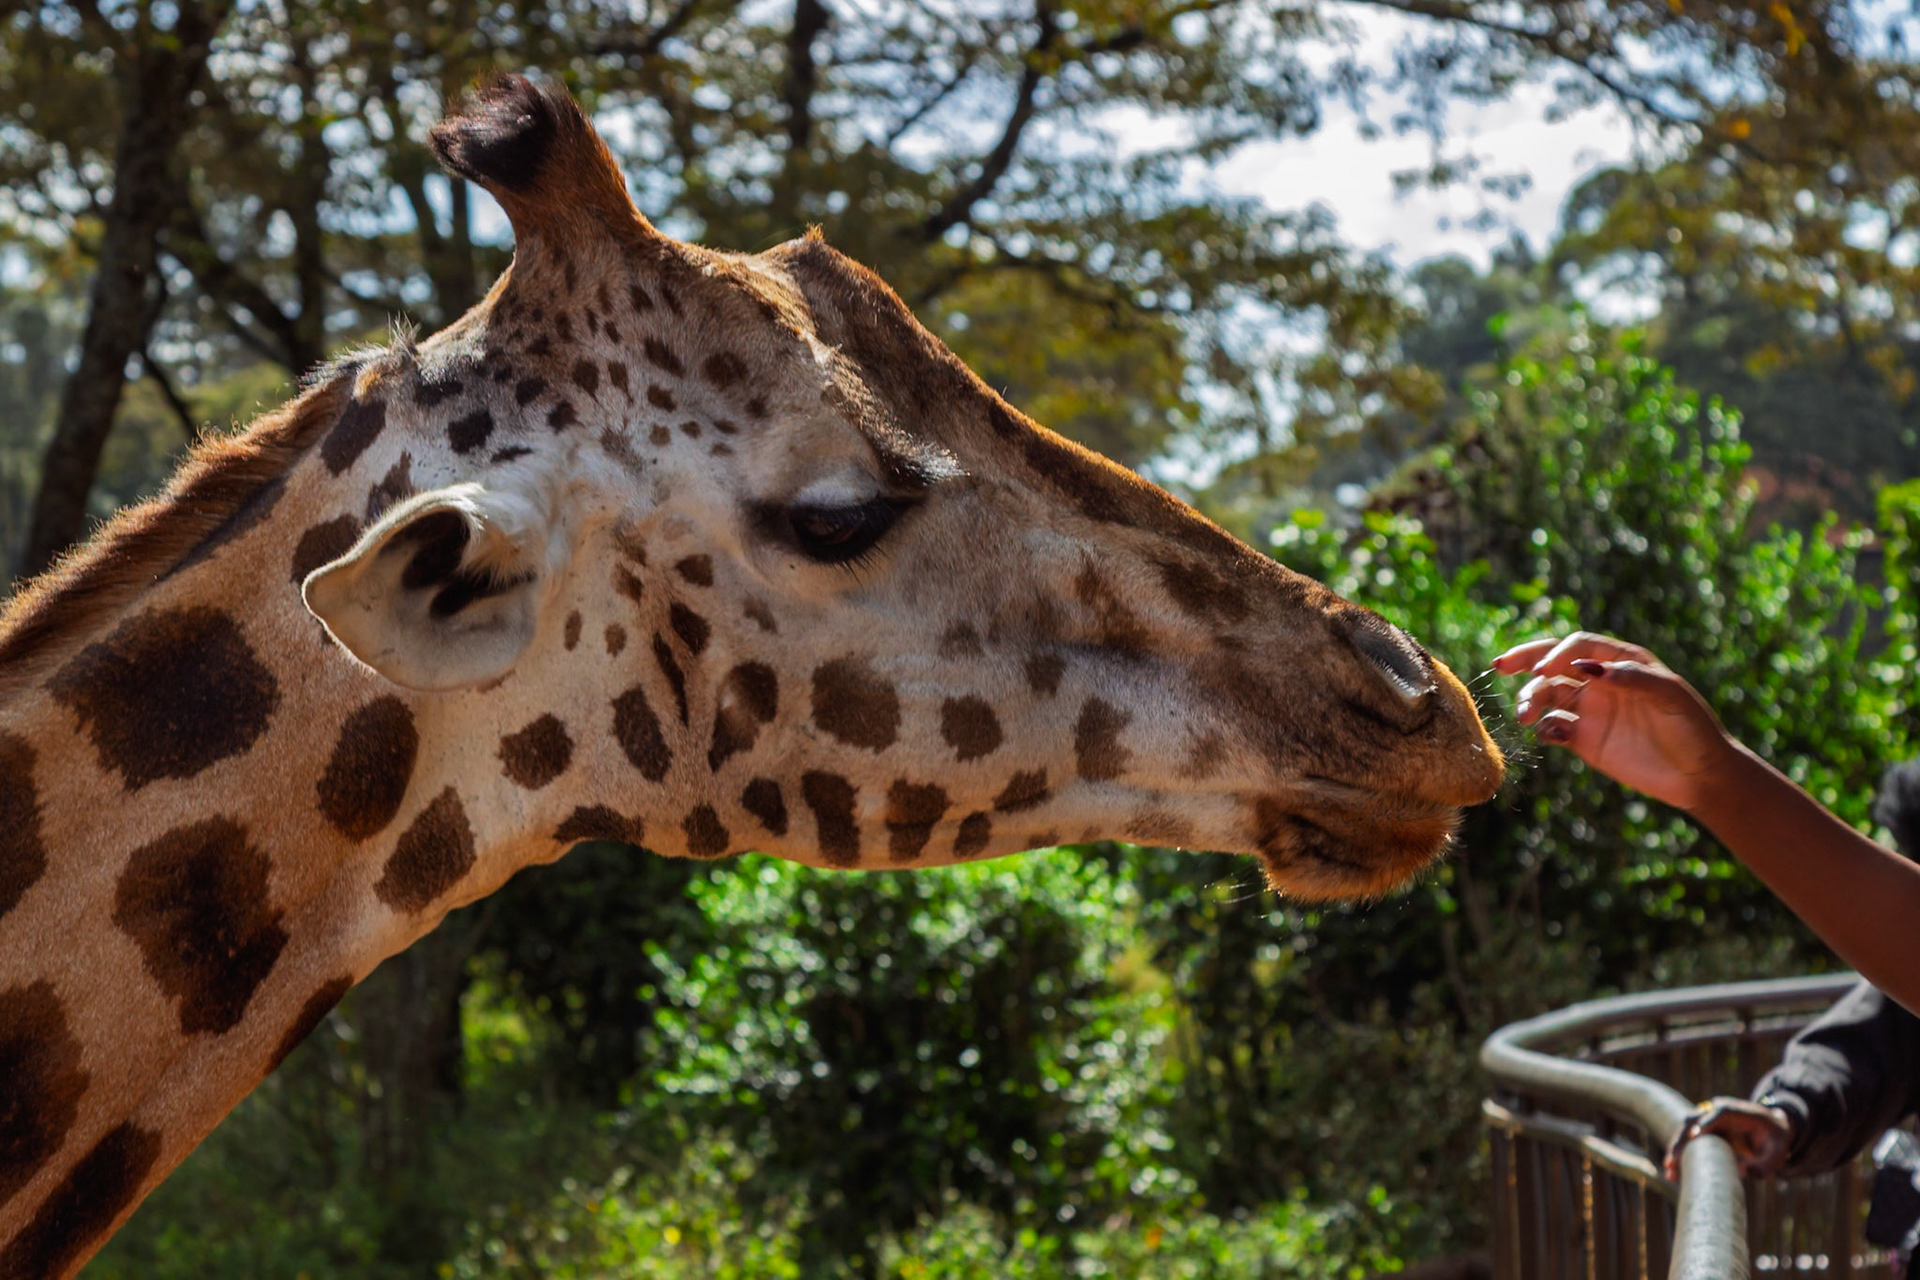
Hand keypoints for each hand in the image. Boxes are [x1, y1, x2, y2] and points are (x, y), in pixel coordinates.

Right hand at [1492, 633, 1739, 814]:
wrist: (1698, 775)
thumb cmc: (1692, 728)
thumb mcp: (1669, 695)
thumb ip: (1630, 677)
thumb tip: (1585, 667)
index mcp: (1621, 662)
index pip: (1578, 646)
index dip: (1558, 654)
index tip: (1546, 671)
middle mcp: (1600, 682)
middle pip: (1552, 663)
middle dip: (1524, 661)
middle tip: (1499, 667)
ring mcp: (1589, 711)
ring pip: (1546, 696)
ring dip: (1530, 700)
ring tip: (1523, 716)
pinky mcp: (1583, 740)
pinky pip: (1552, 728)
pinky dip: (1544, 729)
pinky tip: (1551, 735)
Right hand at [1663, 1097, 1794, 1179]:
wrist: (1770, 1129)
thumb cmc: (1775, 1139)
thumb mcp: (1777, 1153)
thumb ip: (1763, 1163)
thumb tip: (1741, 1170)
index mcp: (1735, 1111)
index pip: (1718, 1113)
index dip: (1704, 1123)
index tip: (1693, 1136)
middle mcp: (1716, 1112)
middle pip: (1693, 1122)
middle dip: (1681, 1141)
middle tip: (1672, 1161)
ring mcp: (1706, 1121)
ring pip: (1684, 1132)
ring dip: (1676, 1151)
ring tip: (1671, 1172)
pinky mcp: (1702, 1132)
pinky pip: (1687, 1142)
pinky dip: (1680, 1156)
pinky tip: (1674, 1173)